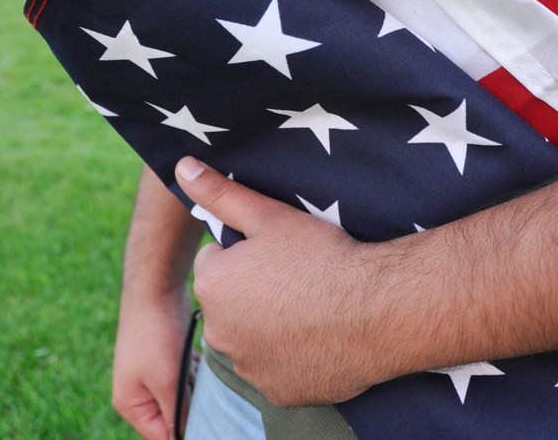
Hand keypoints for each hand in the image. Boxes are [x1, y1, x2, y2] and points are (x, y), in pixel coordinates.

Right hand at [112, 287, 196, 438]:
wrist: (156, 288)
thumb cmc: (156, 335)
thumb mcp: (168, 381)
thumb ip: (177, 413)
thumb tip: (186, 436)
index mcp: (131, 404)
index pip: (162, 435)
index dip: (188, 433)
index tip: (214, 426)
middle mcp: (138, 392)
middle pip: (175, 415)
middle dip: (195, 407)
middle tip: (210, 395)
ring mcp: (152, 373)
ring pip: (184, 393)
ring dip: (197, 386)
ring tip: (198, 367)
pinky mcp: (166, 356)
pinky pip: (186, 374)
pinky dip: (195, 369)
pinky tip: (197, 354)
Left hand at [175, 156, 405, 405]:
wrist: (375, 309)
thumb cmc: (322, 257)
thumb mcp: (269, 215)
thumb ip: (220, 194)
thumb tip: (181, 167)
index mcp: (212, 286)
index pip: (215, 264)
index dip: (245, 256)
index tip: (279, 256)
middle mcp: (219, 332)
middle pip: (230, 305)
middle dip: (251, 294)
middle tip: (297, 281)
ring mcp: (249, 367)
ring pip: (252, 340)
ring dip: (269, 328)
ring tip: (311, 310)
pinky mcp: (279, 391)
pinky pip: (278, 370)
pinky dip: (292, 358)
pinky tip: (320, 339)